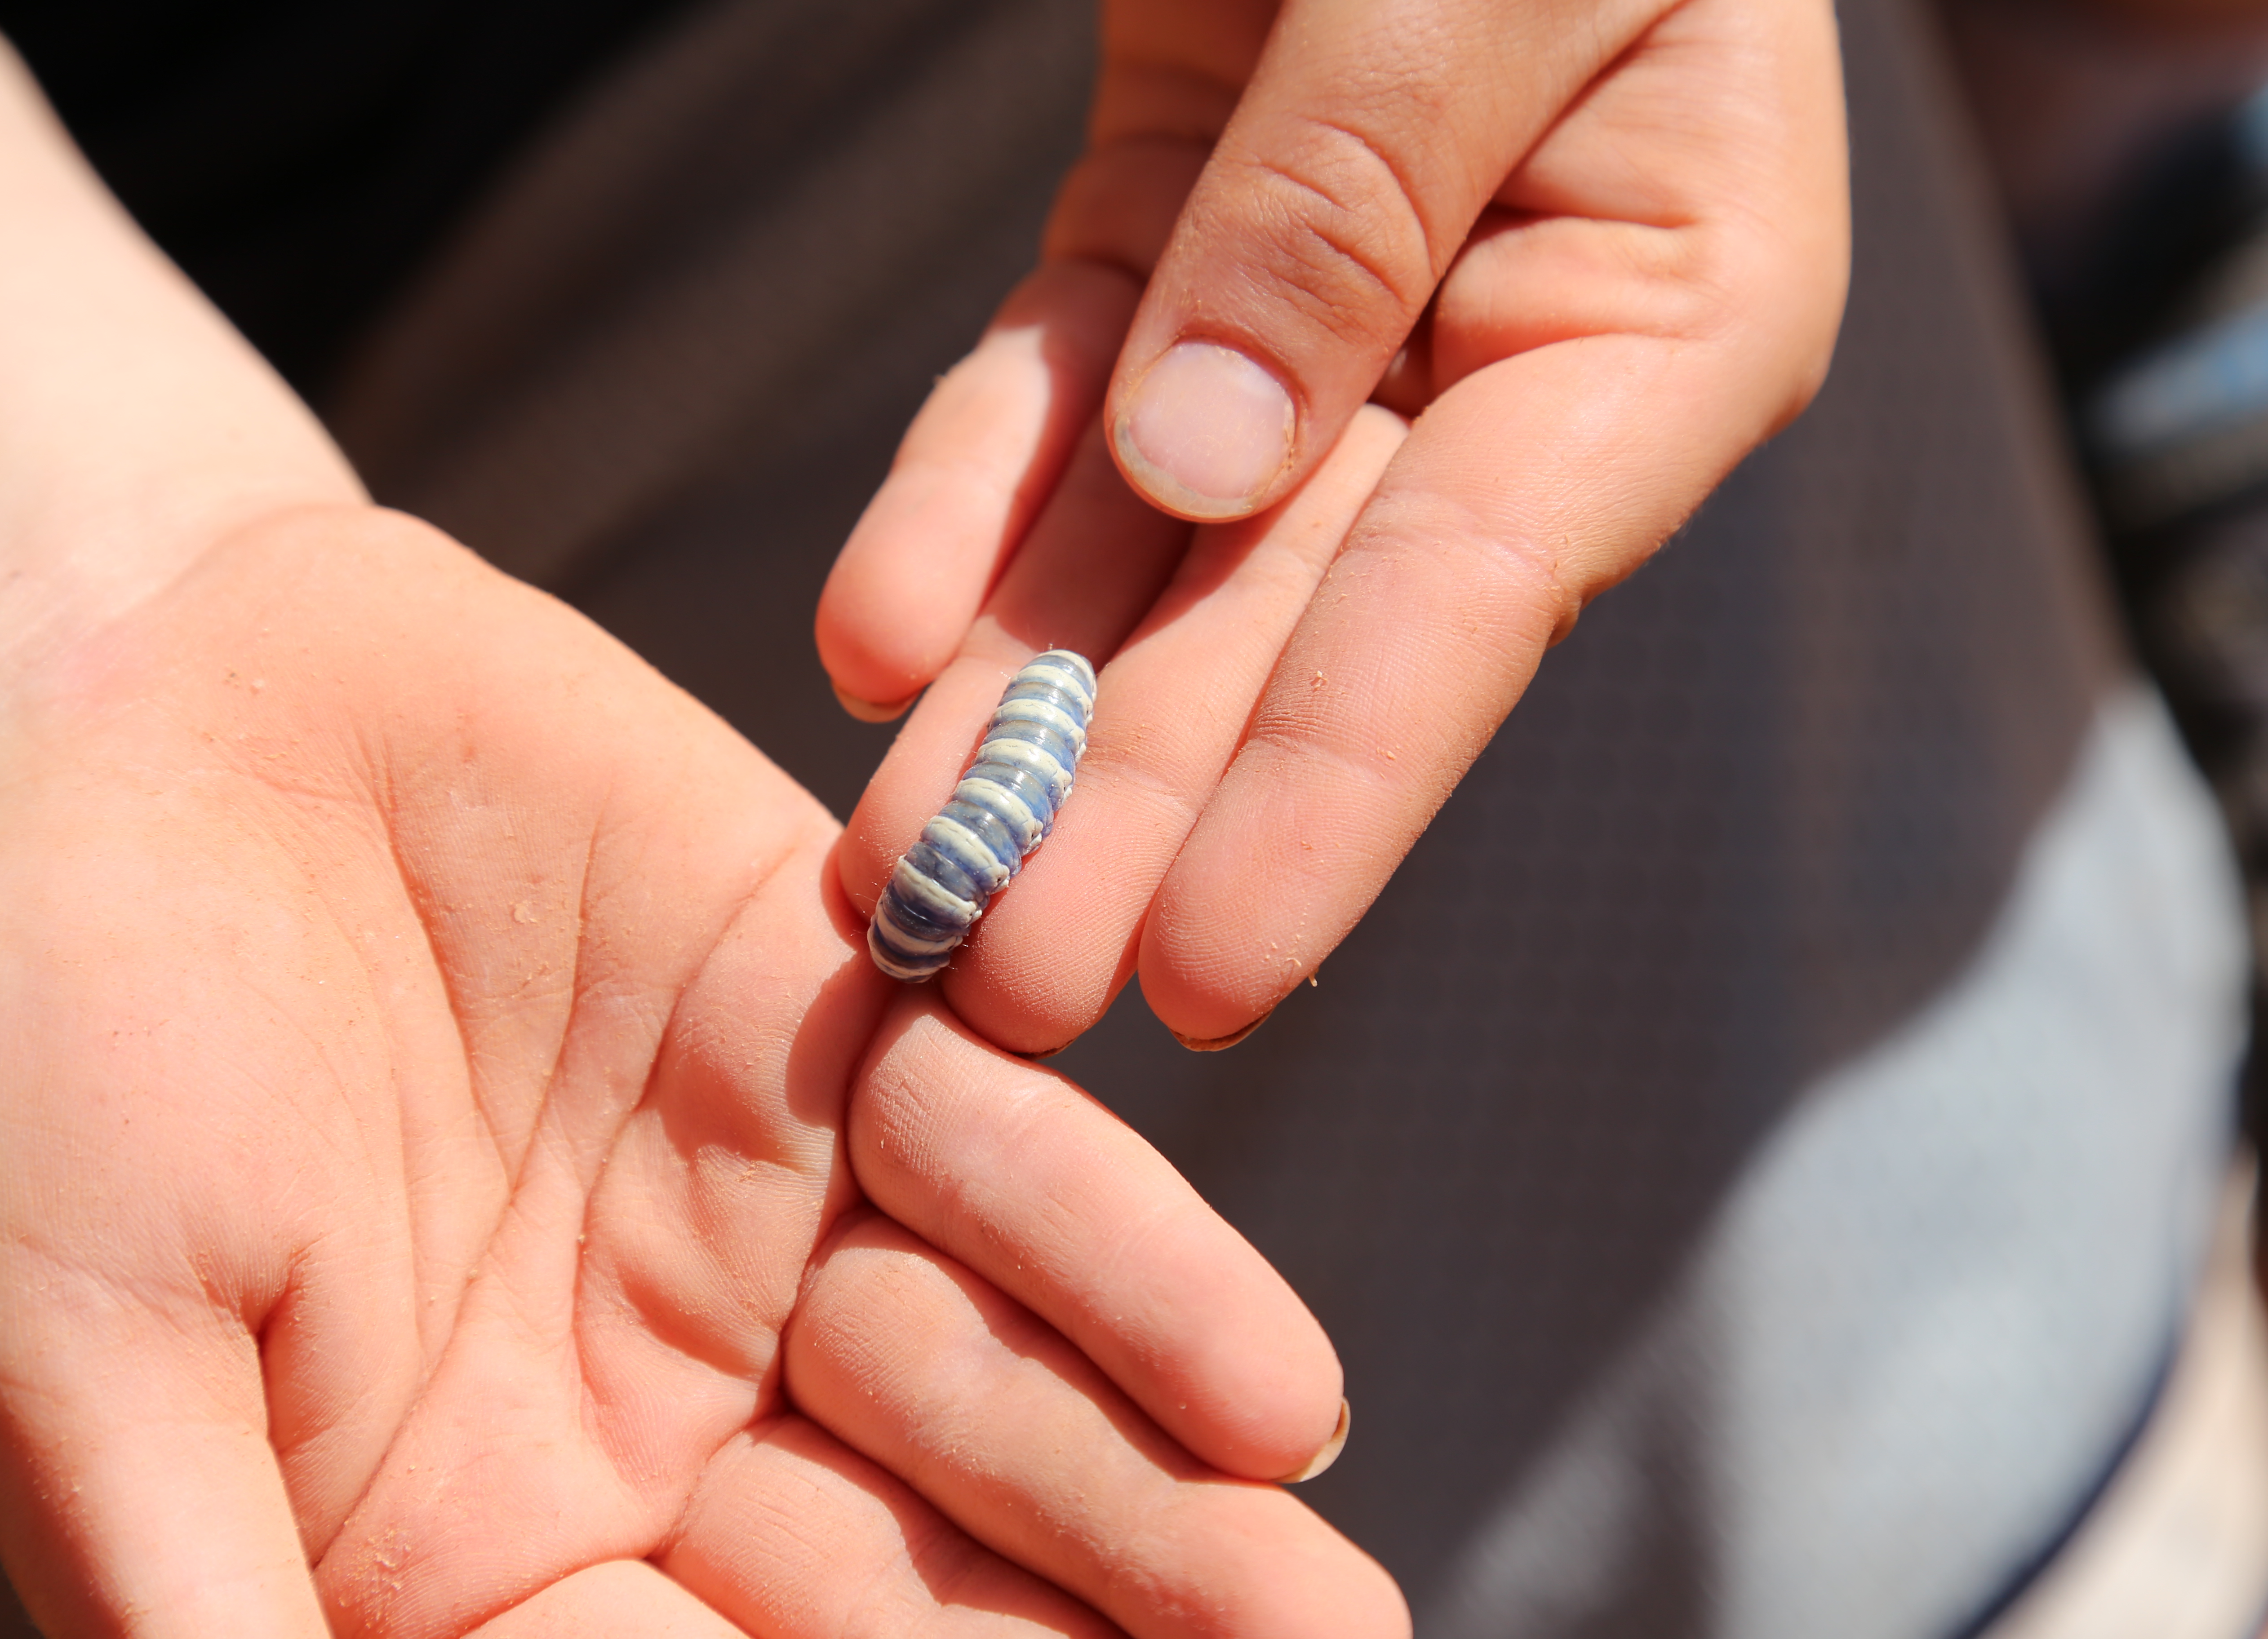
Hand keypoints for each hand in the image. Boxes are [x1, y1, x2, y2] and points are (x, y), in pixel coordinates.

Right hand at [0, 506, 1397, 1637]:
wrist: (127, 703)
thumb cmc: (42, 1043)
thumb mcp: (88, 1359)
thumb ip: (230, 1605)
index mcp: (477, 1539)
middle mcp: (653, 1399)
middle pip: (892, 1578)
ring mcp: (759, 1208)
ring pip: (982, 1380)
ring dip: (1155, 1498)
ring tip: (1316, 1603)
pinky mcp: (834, 1012)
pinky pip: (1001, 1145)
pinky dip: (1124, 1256)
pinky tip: (1271, 1378)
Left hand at [817, 0, 1849, 1051]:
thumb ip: (1364, 201)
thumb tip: (1223, 476)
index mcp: (1675, 301)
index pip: (1488, 592)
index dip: (1340, 793)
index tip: (1203, 971)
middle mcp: (1509, 344)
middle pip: (1300, 617)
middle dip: (1141, 803)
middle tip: (993, 991)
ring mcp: (1334, 306)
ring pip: (1161, 541)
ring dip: (1023, 704)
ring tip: (897, 874)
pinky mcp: (1186, 238)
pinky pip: (1065, 393)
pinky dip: (971, 502)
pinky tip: (872, 639)